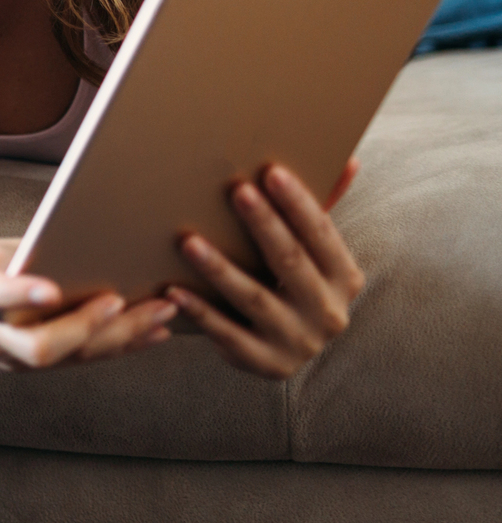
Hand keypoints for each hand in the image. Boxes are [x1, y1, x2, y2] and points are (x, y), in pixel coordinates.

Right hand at [0, 238, 176, 370]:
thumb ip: (29, 255)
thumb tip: (90, 240)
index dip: (23, 294)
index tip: (51, 289)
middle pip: (39, 346)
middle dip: (86, 326)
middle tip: (122, 300)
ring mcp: (10, 357)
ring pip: (68, 358)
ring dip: (120, 338)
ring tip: (161, 312)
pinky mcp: (28, 367)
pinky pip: (79, 360)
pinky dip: (121, 346)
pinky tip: (154, 332)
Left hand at [168, 159, 365, 378]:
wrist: (288, 351)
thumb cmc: (294, 286)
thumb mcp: (313, 256)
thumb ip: (323, 210)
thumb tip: (349, 159)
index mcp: (344, 278)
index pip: (321, 234)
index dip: (299, 204)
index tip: (271, 171)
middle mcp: (328, 313)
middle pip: (290, 261)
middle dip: (263, 226)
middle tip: (236, 191)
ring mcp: (298, 342)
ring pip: (253, 298)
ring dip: (220, 268)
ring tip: (188, 241)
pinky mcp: (266, 364)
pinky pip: (227, 333)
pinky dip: (200, 311)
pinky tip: (173, 290)